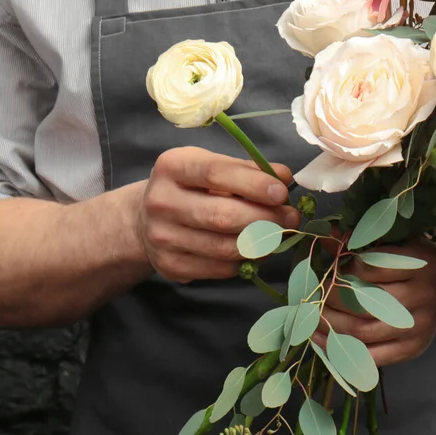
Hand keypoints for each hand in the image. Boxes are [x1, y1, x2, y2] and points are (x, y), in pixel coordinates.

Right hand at [137, 147, 299, 281]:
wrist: (145, 219)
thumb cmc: (190, 187)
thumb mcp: (210, 166)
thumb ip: (247, 170)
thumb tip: (284, 178)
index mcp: (172, 167)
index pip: (216, 174)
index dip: (253, 184)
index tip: (282, 192)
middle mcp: (162, 202)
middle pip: (222, 215)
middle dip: (265, 218)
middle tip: (290, 217)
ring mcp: (163, 237)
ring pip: (224, 247)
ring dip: (261, 243)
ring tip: (280, 234)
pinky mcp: (170, 265)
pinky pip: (220, 268)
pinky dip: (246, 260)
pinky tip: (258, 250)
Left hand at [314, 237, 435, 366]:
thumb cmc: (412, 261)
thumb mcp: (394, 242)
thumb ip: (360, 241)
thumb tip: (323, 237)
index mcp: (420, 261)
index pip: (369, 267)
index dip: (343, 270)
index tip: (329, 271)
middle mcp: (425, 294)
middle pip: (364, 302)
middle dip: (330, 301)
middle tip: (311, 297)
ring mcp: (421, 325)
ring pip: (364, 331)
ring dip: (331, 327)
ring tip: (310, 319)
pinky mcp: (414, 349)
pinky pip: (373, 357)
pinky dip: (343, 352)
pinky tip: (323, 341)